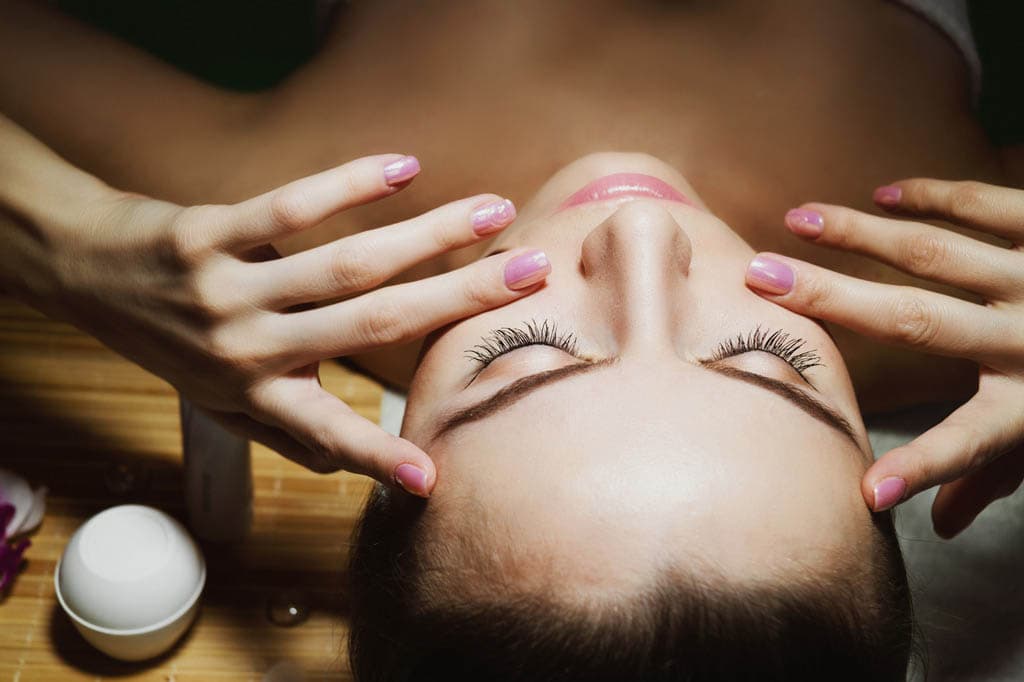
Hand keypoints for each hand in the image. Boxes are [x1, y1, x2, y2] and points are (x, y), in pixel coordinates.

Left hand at [33, 154, 544, 495]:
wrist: (85, 274)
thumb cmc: (167, 343)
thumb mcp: (220, 404)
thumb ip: (285, 431)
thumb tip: (354, 466)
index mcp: (256, 395)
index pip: (327, 433)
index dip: (380, 457)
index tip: (435, 479)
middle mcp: (248, 348)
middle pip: (370, 322)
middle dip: (459, 300)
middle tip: (530, 275)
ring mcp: (229, 289)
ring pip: (344, 263)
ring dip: (428, 236)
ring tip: (491, 213)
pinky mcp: (207, 233)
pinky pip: (287, 209)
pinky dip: (349, 186)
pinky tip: (404, 167)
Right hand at [743, 179, 1023, 536]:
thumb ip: (994, 481)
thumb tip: (930, 526)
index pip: (969, 449)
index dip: (922, 470)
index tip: (868, 492)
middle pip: (916, 319)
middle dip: (833, 299)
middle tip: (761, 275)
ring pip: (937, 251)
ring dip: (861, 232)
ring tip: (801, 219)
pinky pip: (989, 204)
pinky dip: (934, 195)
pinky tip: (885, 191)